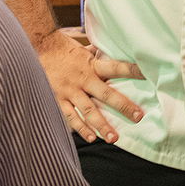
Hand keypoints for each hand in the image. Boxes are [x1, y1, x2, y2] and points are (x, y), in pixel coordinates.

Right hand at [37, 28, 144, 143]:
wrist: (37, 48)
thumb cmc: (63, 50)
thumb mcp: (83, 50)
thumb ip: (97, 55)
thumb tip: (113, 51)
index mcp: (91, 65)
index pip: (116, 67)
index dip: (132, 70)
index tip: (147, 74)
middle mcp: (83, 79)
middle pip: (105, 94)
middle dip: (122, 106)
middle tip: (137, 117)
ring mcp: (70, 91)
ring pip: (88, 111)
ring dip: (101, 125)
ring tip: (113, 138)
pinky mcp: (57, 99)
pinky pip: (70, 116)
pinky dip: (80, 128)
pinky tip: (90, 137)